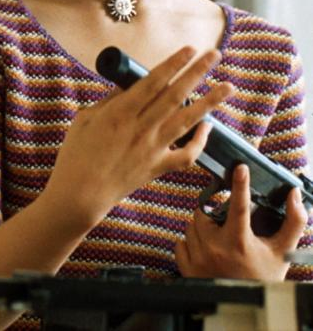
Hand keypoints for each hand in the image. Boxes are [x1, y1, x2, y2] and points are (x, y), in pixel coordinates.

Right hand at [43, 46, 233, 231]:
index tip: (189, 49)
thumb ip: (109, 100)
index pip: (153, 81)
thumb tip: (128, 84)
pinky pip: (185, 155)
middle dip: (197, 73)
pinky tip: (209, 126)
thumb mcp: (86, 117)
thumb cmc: (76, 153)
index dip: (173, 64)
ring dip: (209, 103)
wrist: (80, 194)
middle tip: (214, 55)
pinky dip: (200, 142)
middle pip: (175, 96)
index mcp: (120, 112)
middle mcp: (141, 128)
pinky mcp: (157, 168)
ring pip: (187, 122)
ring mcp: (152, 149)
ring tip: (227, 88)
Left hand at [176, 163, 308, 279]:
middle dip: (212, 212)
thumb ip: (293, 223)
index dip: (240, 184)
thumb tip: (294, 195)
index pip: (239, 205)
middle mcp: (215, 248)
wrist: (246, 306)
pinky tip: (204, 249)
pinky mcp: (187, 269)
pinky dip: (190, 243)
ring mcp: (198, 258)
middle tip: (224, 221)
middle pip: (204, 212)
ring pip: (191, 226)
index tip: (240, 167)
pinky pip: (180, 243)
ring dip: (202, 227)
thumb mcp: (282, 252)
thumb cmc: (263, 278)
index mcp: (239, 242)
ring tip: (218, 238)